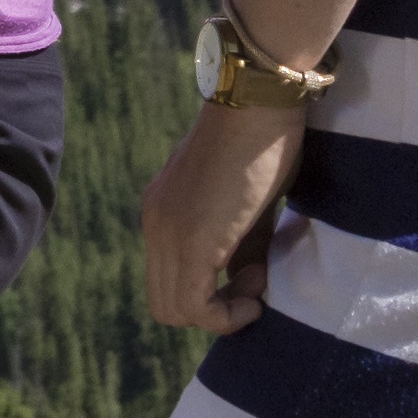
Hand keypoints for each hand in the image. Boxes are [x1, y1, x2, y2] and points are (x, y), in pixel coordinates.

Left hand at [141, 103, 306, 333]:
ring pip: (173, 311)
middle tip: (254, 280)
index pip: (168, 283)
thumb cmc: (263, 144)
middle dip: (213, 310)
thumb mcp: (247, 207)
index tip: (251, 272)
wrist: (258, 103)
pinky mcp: (191, 240)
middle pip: (166, 305)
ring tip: (256, 278)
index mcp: (163, 214)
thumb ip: (239, 247)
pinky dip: (226, 314)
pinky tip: (255, 286)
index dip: (210, 295)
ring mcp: (166, 232)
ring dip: (221, 312)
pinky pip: (193, 305)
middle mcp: (154, 226)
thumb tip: (245, 283)